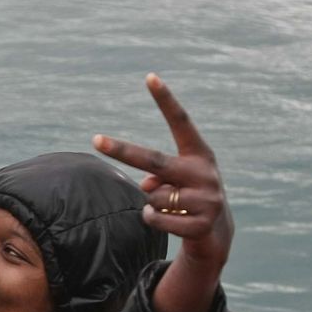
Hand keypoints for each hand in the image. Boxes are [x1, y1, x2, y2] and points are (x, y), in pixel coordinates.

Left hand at [93, 74, 232, 311]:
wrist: (215, 234)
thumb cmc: (187, 195)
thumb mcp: (176, 180)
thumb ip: (158, 176)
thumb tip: (147, 187)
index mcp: (198, 154)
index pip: (181, 122)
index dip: (166, 100)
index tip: (149, 77)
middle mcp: (204, 172)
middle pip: (154, 161)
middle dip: (123, 151)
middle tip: (96, 140)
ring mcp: (206, 199)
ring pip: (153, 197)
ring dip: (151, 203)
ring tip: (169, 208)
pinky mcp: (201, 224)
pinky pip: (156, 218)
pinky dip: (153, 219)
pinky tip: (169, 220)